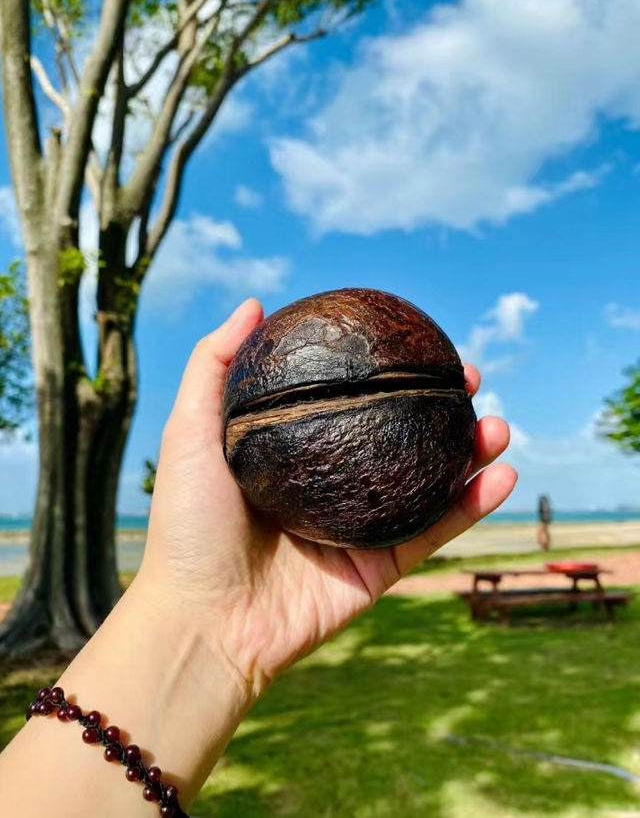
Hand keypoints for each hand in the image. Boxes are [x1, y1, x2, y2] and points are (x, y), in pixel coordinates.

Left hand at [139, 299, 515, 695]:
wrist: (202, 622)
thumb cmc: (187, 527)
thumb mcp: (190, 433)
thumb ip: (215, 367)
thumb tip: (254, 303)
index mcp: (296, 454)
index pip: (352, 401)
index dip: (386, 372)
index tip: (415, 342)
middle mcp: (333, 485)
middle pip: (398, 436)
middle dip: (439, 406)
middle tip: (468, 378)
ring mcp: (359, 527)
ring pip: (428, 482)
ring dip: (471, 453)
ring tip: (497, 425)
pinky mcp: (379, 569)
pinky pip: (435, 532)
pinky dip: (473, 506)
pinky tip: (505, 475)